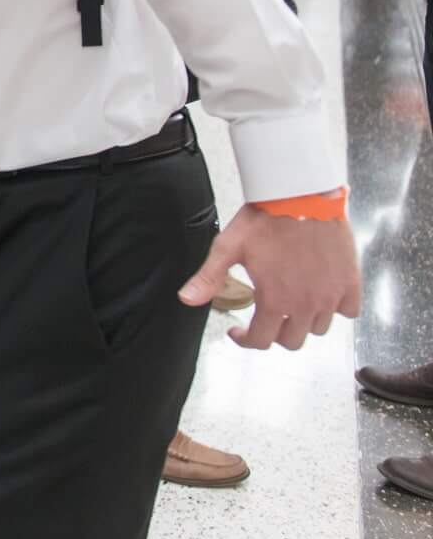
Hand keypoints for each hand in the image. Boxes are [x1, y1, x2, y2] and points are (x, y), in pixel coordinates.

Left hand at [179, 204, 359, 349]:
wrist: (301, 196)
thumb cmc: (266, 219)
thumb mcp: (228, 247)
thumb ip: (208, 278)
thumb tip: (187, 299)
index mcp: (275, 300)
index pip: (261, 341)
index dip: (245, 340)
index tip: (239, 331)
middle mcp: (306, 304)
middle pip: (292, 342)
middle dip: (274, 334)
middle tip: (265, 318)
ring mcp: (331, 295)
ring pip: (320, 329)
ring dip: (304, 323)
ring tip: (291, 306)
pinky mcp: (350, 282)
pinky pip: (350, 311)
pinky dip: (337, 310)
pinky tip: (322, 297)